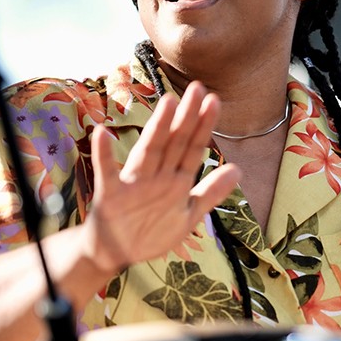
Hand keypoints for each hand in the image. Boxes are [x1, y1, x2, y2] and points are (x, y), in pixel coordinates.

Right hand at [84, 81, 240, 273]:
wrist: (114, 253)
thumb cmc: (151, 231)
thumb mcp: (188, 214)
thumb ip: (211, 192)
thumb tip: (238, 170)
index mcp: (175, 180)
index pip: (193, 148)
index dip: (204, 126)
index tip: (214, 100)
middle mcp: (156, 175)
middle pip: (174, 142)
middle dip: (187, 117)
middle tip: (197, 87)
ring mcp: (134, 183)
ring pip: (148, 151)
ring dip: (157, 127)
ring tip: (167, 103)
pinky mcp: (110, 194)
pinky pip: (106, 172)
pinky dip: (103, 155)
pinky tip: (101, 133)